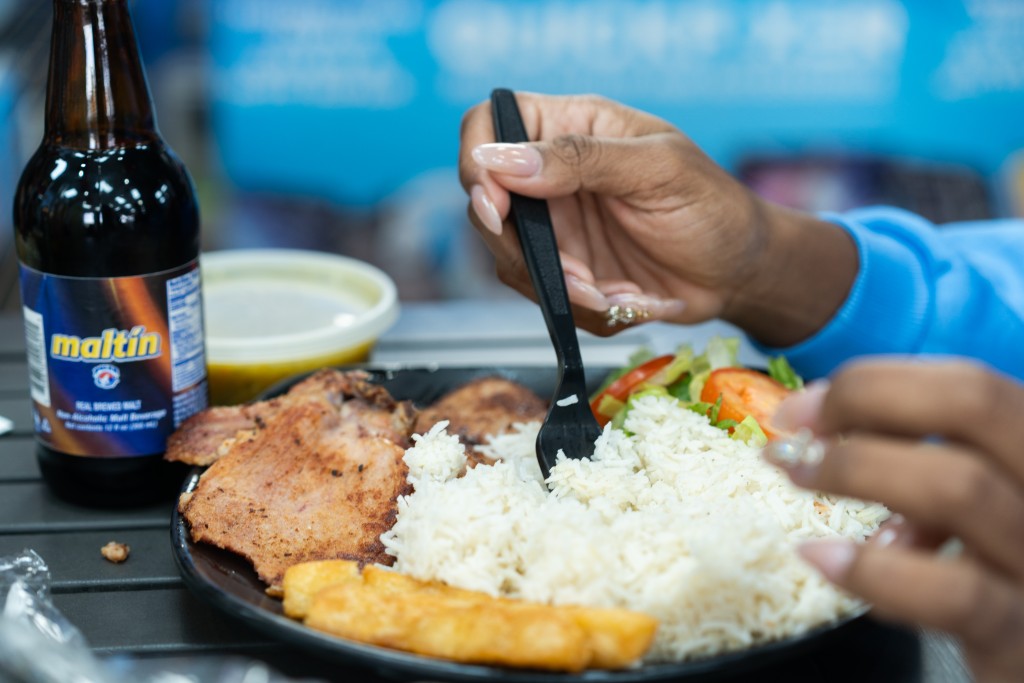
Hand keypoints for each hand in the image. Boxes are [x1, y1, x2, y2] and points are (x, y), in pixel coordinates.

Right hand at [458, 92, 857, 344]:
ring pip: (510, 258)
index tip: (496, 208)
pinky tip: (624, 299)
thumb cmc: (713, 208)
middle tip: (578, 274)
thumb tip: (501, 160)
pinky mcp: (565, 269)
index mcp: (573, 127)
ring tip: (617, 292)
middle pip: (486, 202)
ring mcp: (555, 225)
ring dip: (561, 286)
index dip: (477, 163)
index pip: (489, 124)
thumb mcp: (657, 170)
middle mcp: (552, 174)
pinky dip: (580, 307)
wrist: (739, 275)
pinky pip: (543, 294)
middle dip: (524, 249)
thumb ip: (581, 160)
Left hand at [766, 360, 1023, 682]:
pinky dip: (874, 571)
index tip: (806, 406)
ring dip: (856, 470)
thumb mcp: (972, 507)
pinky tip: (820, 557)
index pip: (970, 384)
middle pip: (976, 403)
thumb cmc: (995, 576)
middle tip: (795, 432)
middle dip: (866, 401)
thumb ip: (929, 463)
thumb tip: (829, 426)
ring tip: (798, 477)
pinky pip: (954, 593)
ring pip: (961, 486)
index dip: (877, 382)